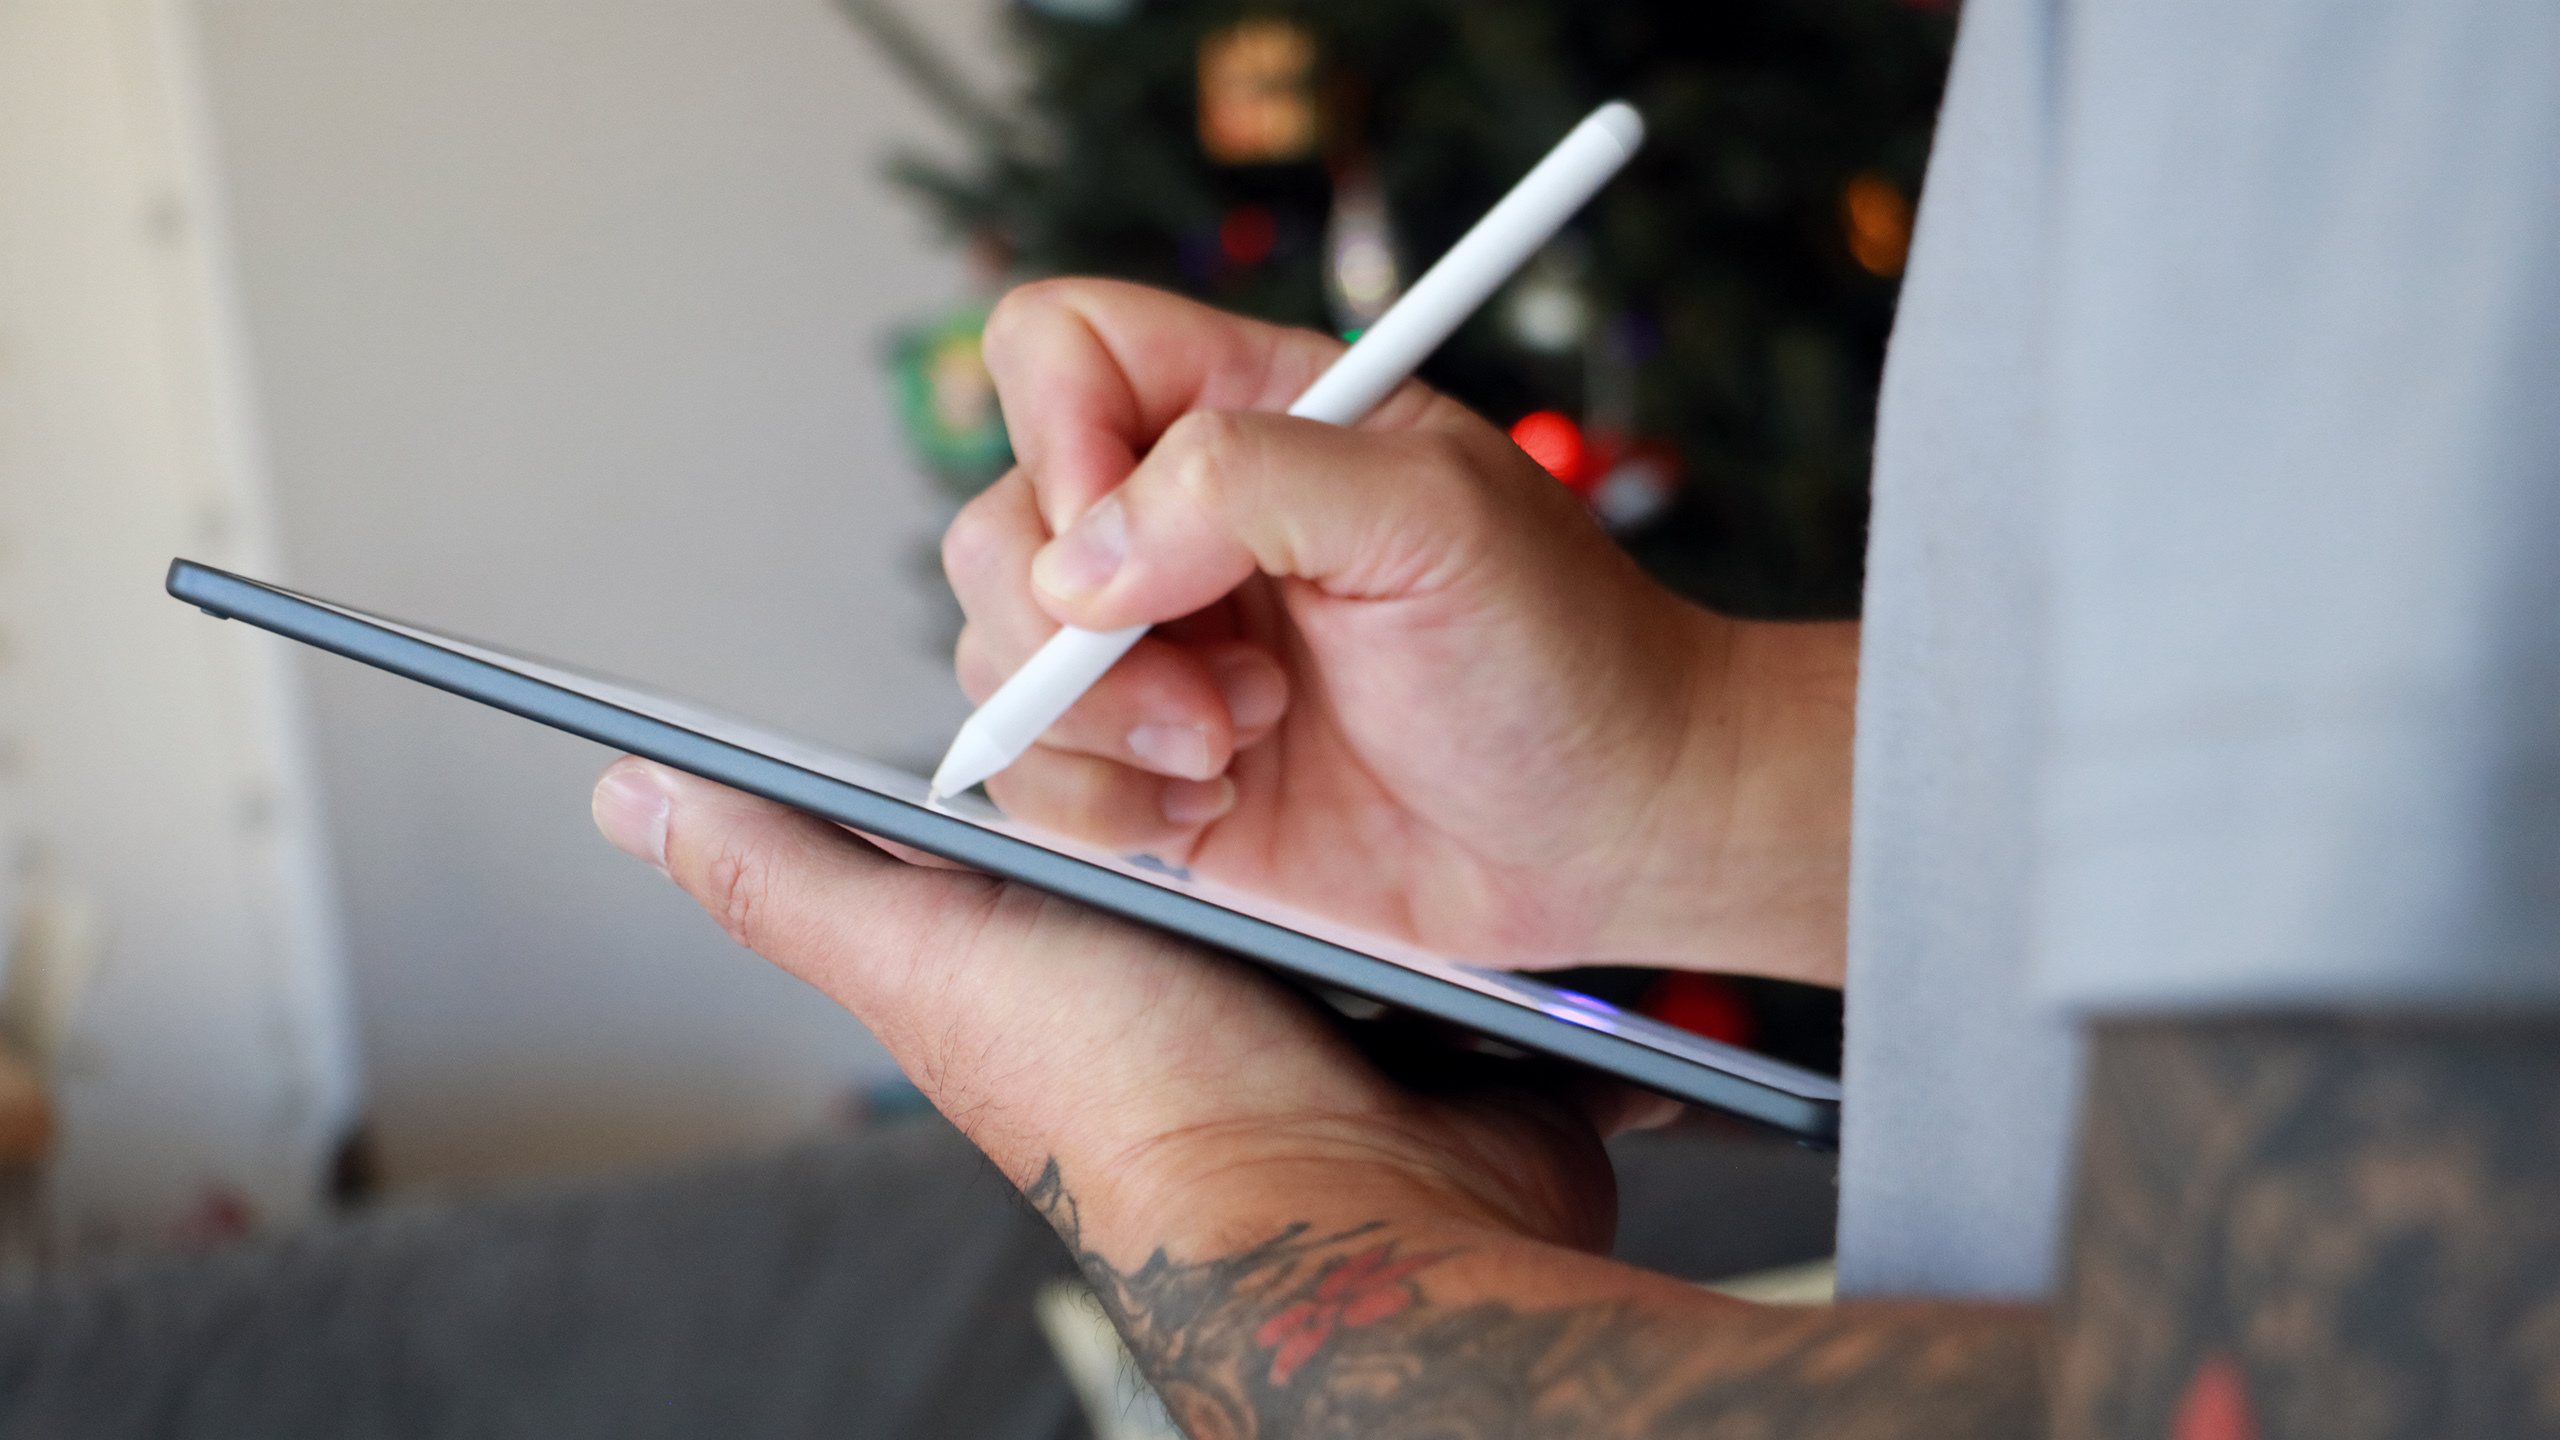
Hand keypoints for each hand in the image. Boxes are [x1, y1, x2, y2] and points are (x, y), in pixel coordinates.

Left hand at [589, 759, 2043, 1436]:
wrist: (1352, 1204)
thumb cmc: (1131, 1102)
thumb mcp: (930, 964)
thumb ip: (789, 879)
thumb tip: (626, 795)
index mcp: (1022, 902)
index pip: (1017, 728)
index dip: (1046, 658)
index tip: (1076, 598)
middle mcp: (1135, 897)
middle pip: (1139, 711)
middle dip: (1172, 663)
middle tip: (1212, 680)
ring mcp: (1261, 903)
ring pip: (1256, 734)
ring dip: (1280, 696)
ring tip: (1285, 700)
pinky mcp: (1362, 915)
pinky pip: (1357, 794)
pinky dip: (1367, 760)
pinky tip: (1371, 720)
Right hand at [947, 280, 1854, 980]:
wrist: (1615, 832)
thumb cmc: (1564, 655)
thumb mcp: (1434, 516)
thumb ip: (1244, 484)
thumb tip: (1082, 556)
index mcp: (1252, 415)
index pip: (1061, 349)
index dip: (1057, 433)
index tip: (1123, 540)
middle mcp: (1184, 527)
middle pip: (999, 524)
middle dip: (1079, 631)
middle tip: (1228, 691)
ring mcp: (1160, 652)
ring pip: (997, 661)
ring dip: (1103, 726)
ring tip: (1240, 747)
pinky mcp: (1150, 772)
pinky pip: (1032, 778)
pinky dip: (1099, 806)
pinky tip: (1210, 807)